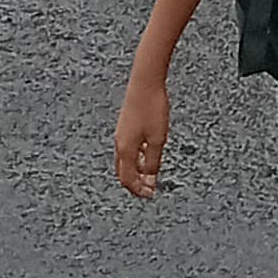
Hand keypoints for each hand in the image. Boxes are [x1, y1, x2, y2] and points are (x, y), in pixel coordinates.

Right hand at [114, 70, 169, 195]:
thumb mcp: (158, 139)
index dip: (139, 190)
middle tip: (148, 189)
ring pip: (124, 160)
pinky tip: (147, 154)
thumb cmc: (151, 107)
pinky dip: (135, 157)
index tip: (150, 195)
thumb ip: (154, 161)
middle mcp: (119, 143)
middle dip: (134, 183)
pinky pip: (127, 148)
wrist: (145, 82)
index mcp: (125, 150)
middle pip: (123, 172)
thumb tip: (151, 178)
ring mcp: (121, 133)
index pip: (128, 179)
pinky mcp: (125, 124)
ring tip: (150, 174)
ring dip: (135, 170)